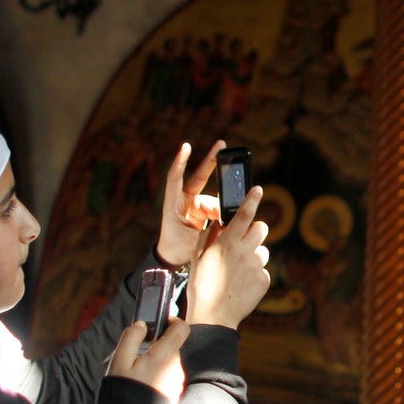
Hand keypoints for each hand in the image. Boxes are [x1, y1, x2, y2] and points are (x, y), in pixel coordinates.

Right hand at [107, 319, 189, 403]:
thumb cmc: (124, 392)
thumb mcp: (120, 361)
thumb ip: (131, 338)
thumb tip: (141, 324)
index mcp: (165, 356)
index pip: (182, 328)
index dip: (172, 321)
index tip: (159, 323)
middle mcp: (177, 369)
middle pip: (171, 347)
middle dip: (155, 346)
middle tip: (135, 356)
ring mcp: (177, 383)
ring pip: (168, 363)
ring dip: (155, 363)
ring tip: (134, 375)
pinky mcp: (174, 395)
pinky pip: (167, 377)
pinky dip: (156, 376)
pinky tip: (141, 387)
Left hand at [155, 141, 222, 268]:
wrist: (175, 259)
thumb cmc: (177, 248)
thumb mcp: (193, 236)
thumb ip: (209, 224)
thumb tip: (226, 213)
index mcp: (173, 203)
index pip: (176, 177)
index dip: (181, 161)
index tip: (186, 145)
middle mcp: (184, 199)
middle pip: (200, 176)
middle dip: (212, 160)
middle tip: (222, 144)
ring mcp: (193, 204)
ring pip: (214, 199)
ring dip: (223, 208)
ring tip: (225, 221)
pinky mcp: (202, 211)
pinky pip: (217, 208)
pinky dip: (224, 214)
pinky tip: (230, 221)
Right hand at [185, 185, 270, 328]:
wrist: (213, 317)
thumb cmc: (201, 286)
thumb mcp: (198, 258)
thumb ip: (209, 236)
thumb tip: (219, 221)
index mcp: (226, 244)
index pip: (243, 215)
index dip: (252, 199)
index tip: (258, 189)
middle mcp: (244, 252)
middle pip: (261, 228)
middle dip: (254, 230)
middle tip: (244, 240)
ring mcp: (256, 267)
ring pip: (262, 250)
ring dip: (253, 255)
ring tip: (237, 271)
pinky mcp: (263, 280)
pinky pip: (262, 270)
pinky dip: (254, 274)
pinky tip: (241, 284)